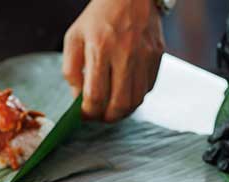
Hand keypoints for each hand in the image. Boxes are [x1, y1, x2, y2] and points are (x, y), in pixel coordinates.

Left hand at [63, 0, 164, 121]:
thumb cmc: (98, 16)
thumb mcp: (74, 37)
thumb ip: (71, 70)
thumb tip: (78, 98)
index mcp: (100, 48)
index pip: (95, 95)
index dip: (88, 113)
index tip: (83, 115)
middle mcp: (125, 54)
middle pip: (119, 104)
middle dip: (106, 118)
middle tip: (98, 116)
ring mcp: (145, 56)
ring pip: (136, 100)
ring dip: (122, 112)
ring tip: (111, 109)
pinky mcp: (157, 56)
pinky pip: (148, 88)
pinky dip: (135, 97)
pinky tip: (125, 92)